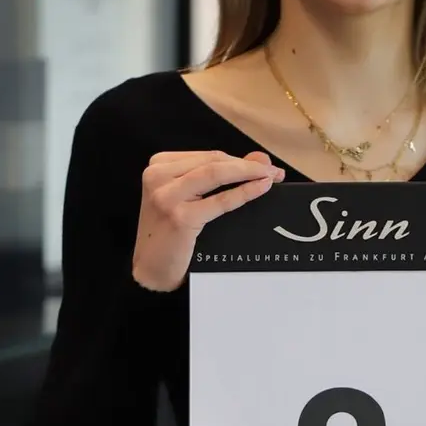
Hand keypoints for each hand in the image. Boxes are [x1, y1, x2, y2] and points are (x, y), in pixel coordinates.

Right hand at [132, 149, 284, 290]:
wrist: (152, 268)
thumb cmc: (171, 234)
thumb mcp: (192, 198)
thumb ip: (221, 175)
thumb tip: (259, 159)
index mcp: (159, 166)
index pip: (208, 156)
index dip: (240, 159)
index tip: (264, 165)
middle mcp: (158, 177)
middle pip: (213, 161)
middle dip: (248, 165)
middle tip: (274, 172)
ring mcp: (166, 196)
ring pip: (216, 173)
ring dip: (249, 173)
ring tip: (270, 177)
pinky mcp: (180, 217)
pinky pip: (220, 200)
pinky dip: (244, 192)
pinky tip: (260, 189)